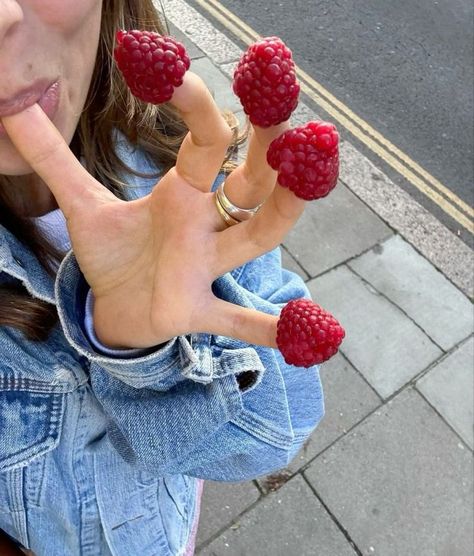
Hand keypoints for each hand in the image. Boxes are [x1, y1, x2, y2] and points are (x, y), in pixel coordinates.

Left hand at [1, 72, 304, 348]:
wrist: (115, 306)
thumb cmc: (113, 254)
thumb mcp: (81, 204)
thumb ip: (53, 158)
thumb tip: (11, 107)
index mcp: (181, 195)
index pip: (204, 144)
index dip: (196, 108)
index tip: (176, 72)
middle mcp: (203, 225)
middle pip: (247, 184)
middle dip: (268, 151)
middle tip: (288, 115)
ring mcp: (205, 269)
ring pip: (254, 238)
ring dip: (279, 214)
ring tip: (306, 184)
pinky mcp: (197, 311)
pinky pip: (237, 320)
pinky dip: (267, 329)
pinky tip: (304, 334)